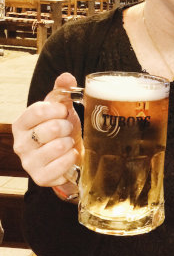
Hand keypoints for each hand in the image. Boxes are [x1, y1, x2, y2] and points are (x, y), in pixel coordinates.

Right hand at [12, 73, 81, 190]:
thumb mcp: (60, 109)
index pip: (38, 110)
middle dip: (66, 127)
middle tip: (67, 129)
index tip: (64, 112)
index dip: (57, 109)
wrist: (66, 157)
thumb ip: (61, 91)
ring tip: (68, 142)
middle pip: (51, 128)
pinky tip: (70, 155)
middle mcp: (20, 144)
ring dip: (70, 143)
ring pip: (58, 146)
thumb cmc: (61, 130)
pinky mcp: (40, 178)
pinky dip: (72, 158)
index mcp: (21, 124)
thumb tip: (66, 76)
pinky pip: (62, 165)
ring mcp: (28, 163)